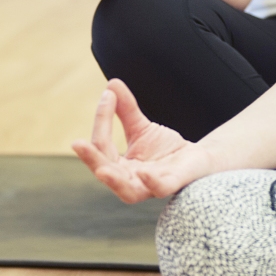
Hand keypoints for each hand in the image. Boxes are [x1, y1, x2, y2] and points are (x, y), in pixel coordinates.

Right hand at [72, 80, 218, 202]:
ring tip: (102, 170)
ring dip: (114, 181)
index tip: (108, 96)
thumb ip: (126, 109)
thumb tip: (111, 84)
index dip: (102, 120)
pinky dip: (152, 183)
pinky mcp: (173, 184)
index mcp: (120, 168)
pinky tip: (145, 174)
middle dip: (91, 159)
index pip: (102, 146)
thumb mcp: (142, 127)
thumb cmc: (166, 149)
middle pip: (106, 173)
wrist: (199, 159)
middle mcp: (131, 181)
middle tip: (77, 144)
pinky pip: (160, 188)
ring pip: (128, 191)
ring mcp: (151, 186)